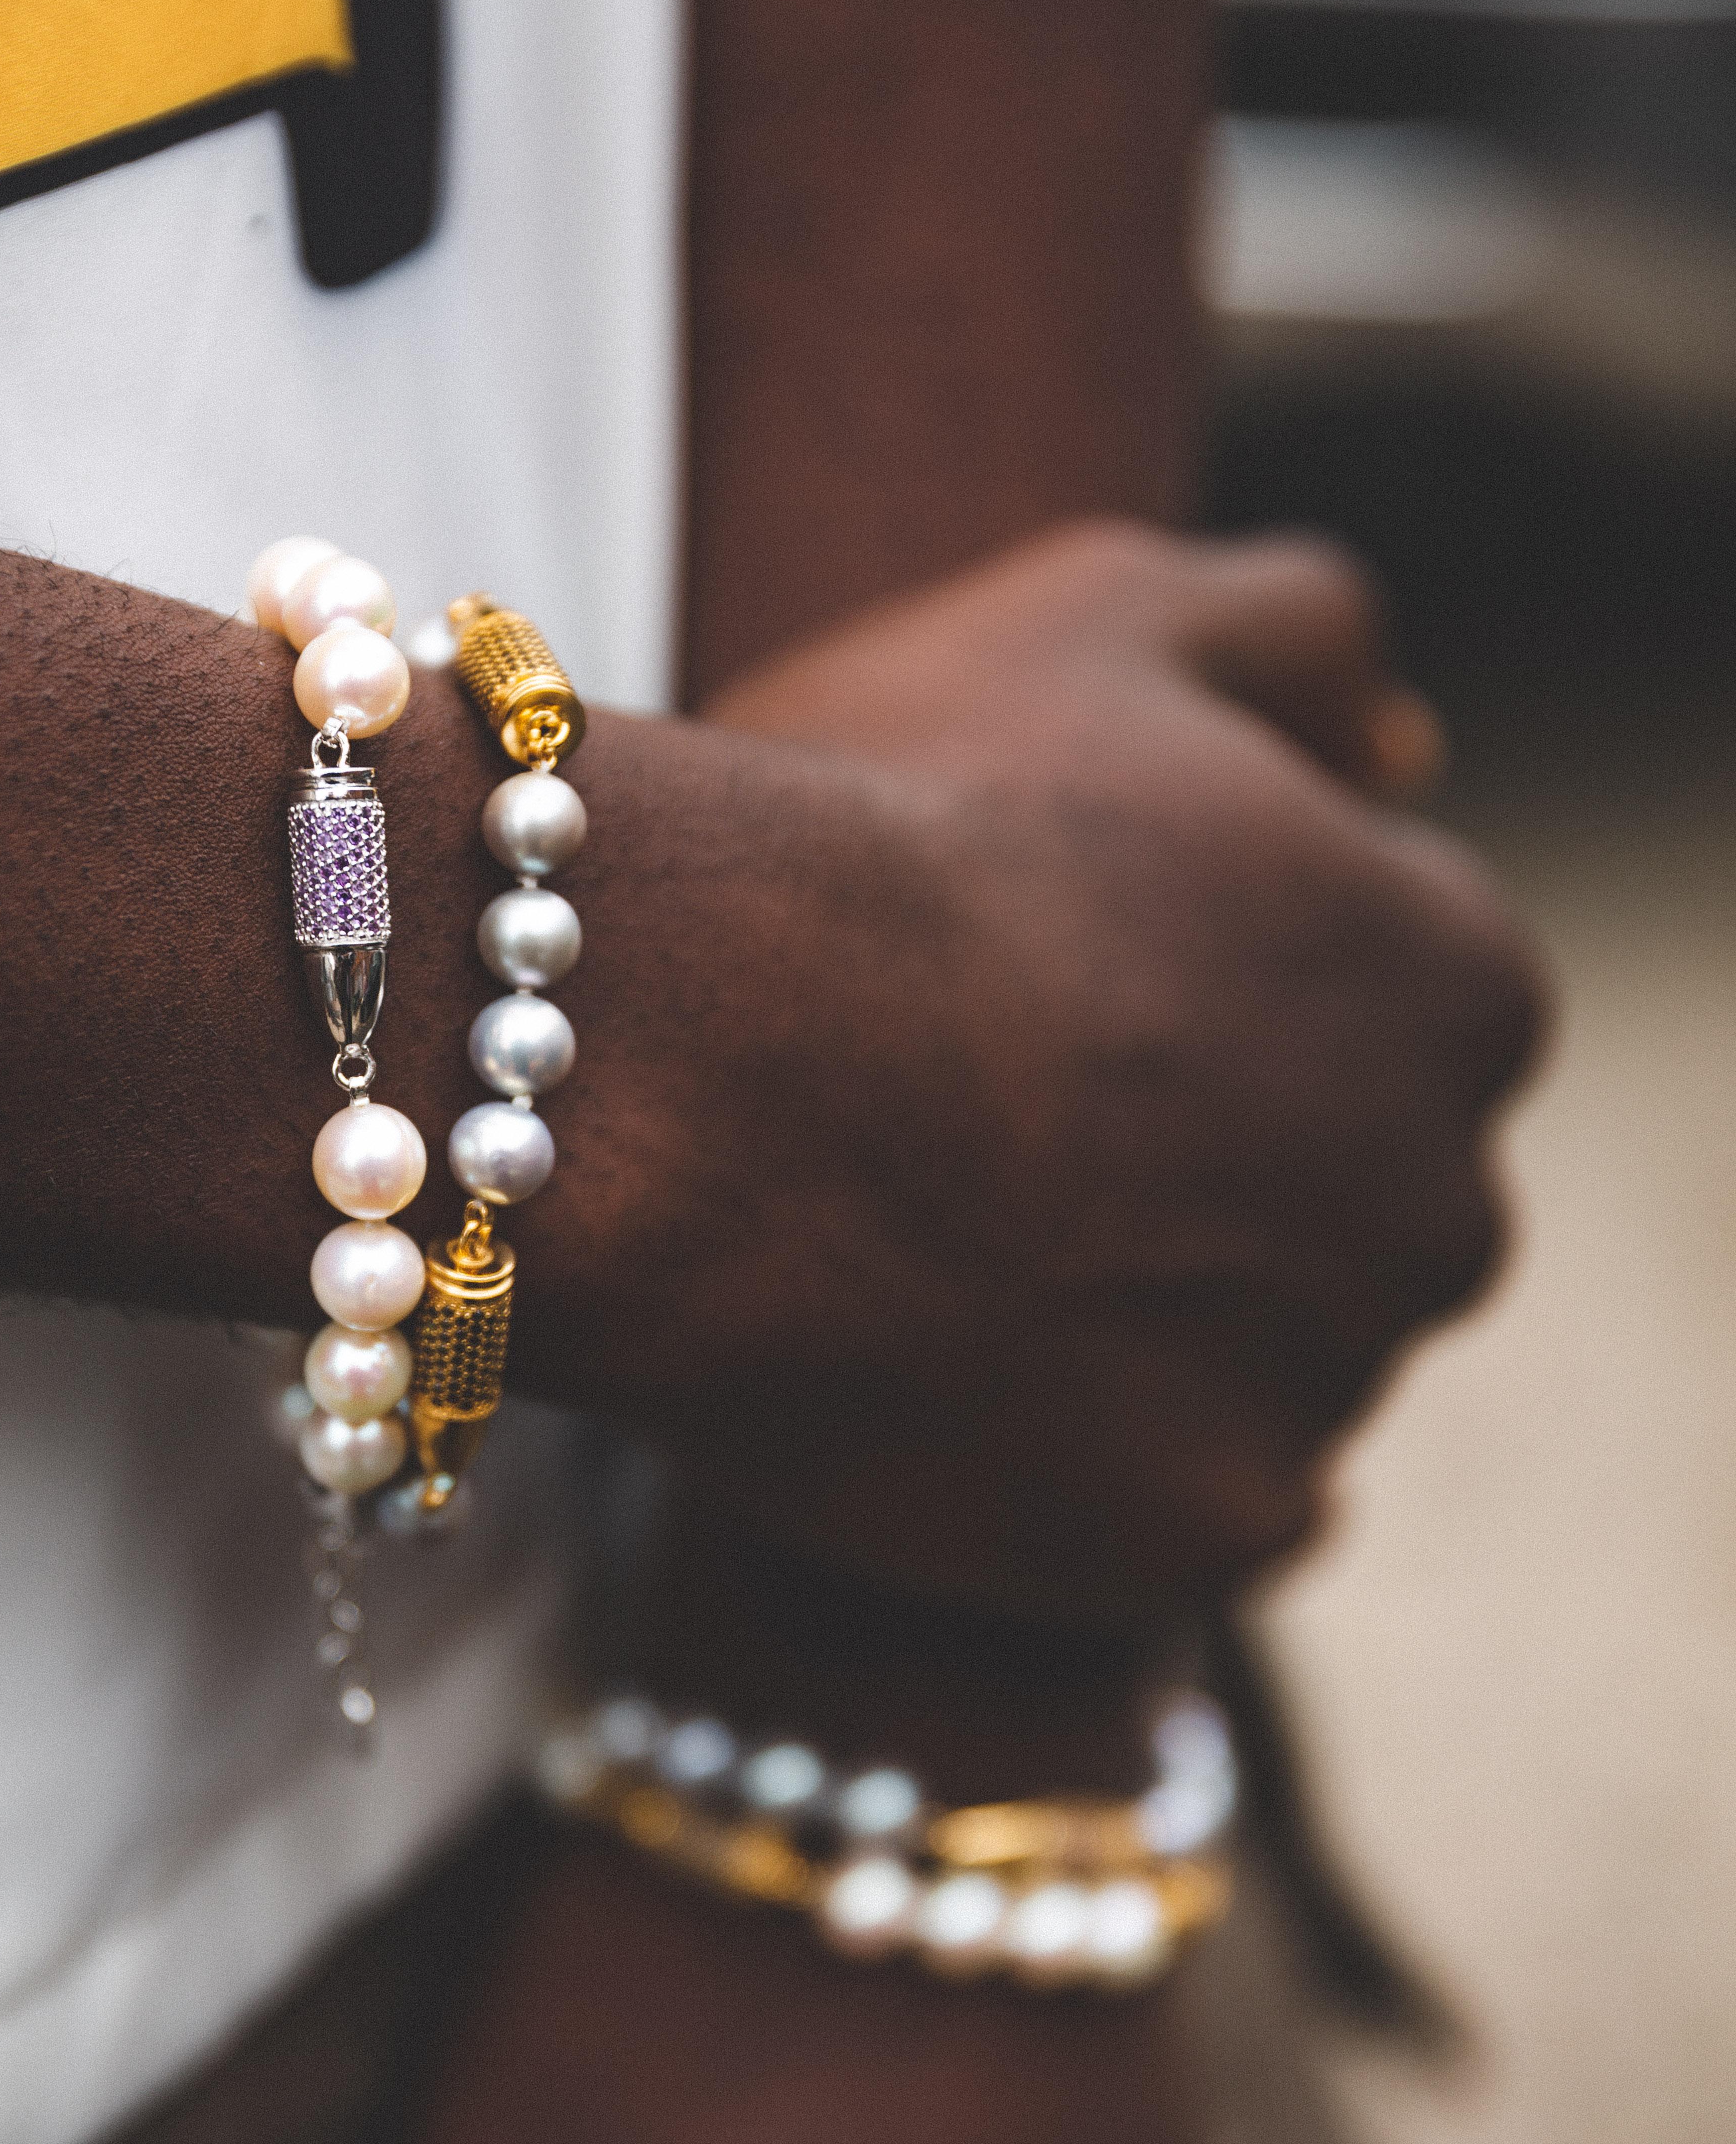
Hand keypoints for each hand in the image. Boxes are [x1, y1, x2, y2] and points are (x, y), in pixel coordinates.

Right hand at [526, 519, 1544, 1618]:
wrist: (687, 1056)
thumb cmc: (883, 817)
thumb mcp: (1103, 611)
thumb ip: (1302, 638)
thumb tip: (1415, 752)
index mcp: (1456, 981)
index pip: (1390, 1018)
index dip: (1214, 1003)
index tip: (1069, 1001)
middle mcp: (1442, 1196)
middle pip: (1347, 1209)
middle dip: (1215, 1182)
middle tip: (1007, 1140)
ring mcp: (1328, 1379)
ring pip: (1270, 1366)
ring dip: (1151, 1328)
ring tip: (955, 1254)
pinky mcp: (1211, 1532)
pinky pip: (1191, 1514)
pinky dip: (1098, 1469)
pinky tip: (964, 1381)